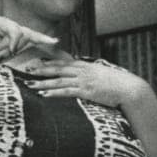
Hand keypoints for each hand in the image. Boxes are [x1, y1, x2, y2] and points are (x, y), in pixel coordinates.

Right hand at [0, 16, 59, 73]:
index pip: (29, 34)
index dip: (42, 38)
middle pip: (26, 34)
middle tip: (0, 55)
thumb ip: (18, 48)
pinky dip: (12, 41)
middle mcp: (7, 24)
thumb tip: (33, 44)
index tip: (55, 41)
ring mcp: (2, 22)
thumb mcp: (4, 55)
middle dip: (17, 49)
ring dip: (10, 48)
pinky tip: (6, 48)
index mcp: (9, 32)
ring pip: (20, 34)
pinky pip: (14, 31)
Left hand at [24, 59, 150, 107]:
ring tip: (30, 84)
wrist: (130, 89)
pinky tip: (43, 94)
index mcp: (86, 66)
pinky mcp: (86, 91)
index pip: (64, 62)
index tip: (37, 62)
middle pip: (58, 69)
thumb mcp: (101, 75)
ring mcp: (84, 81)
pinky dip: (53, 93)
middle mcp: (83, 71)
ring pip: (59, 80)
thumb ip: (90, 74)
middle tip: (27, 69)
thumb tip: (81, 76)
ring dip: (43, 82)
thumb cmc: (117, 84)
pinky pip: (66, 92)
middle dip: (41, 69)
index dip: (49, 62)